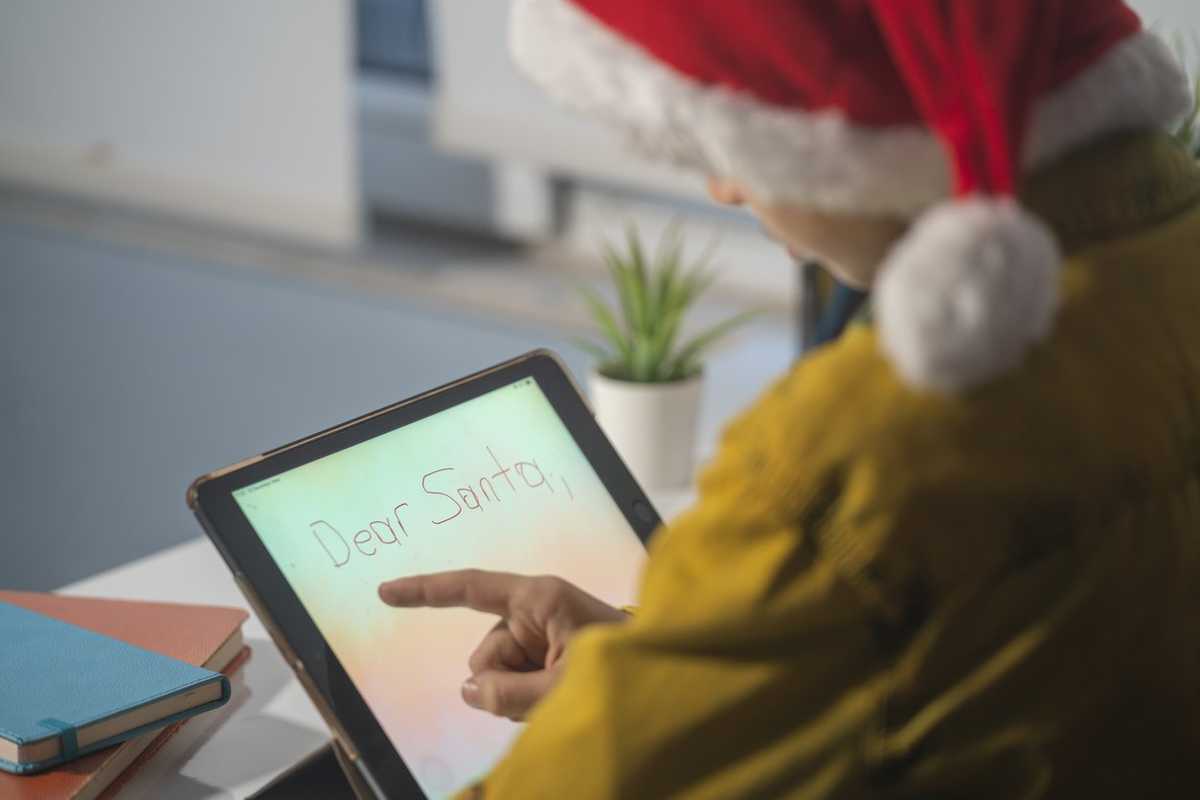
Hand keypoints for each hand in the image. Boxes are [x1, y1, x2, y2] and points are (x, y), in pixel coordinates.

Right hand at [379, 570, 627, 720]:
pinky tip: (558, 701)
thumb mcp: (559, 688)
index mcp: (541, 598)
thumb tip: (469, 690)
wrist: (667, 681)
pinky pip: (518, 682)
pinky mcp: (553, 655)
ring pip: (500, 674)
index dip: (425, 591)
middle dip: (502, 683)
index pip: (470, 588)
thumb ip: (504, 693)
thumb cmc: (624, 670)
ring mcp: (546, 634)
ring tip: (562, 699)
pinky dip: (530, 699)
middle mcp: (539, 611)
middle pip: (486, 653)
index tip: (386, 591)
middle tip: (546, 697)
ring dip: (520, 696)